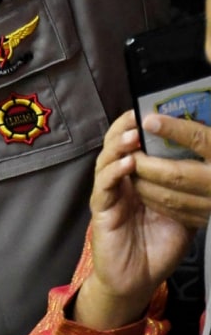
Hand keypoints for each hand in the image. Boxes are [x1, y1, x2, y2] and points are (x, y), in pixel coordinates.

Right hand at [74, 111, 193, 329]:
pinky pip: (105, 186)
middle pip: (115, 144)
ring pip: (107, 160)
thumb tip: (204, 170)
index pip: (133, 143)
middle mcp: (120, 180)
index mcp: (137, 178)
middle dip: (125, 127)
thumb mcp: (180, 213)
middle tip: (138, 113)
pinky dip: (114, 172)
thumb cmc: (158, 246)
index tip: (151, 108)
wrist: (136, 281)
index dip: (138, 125)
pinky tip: (127, 164)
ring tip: (133, 135)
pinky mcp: (101, 209)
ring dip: (119, 146)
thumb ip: (184, 192)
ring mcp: (108, 193)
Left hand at [133, 113, 210, 228]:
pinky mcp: (206, 220)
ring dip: (145, 181)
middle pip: (176, 174)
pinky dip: (154, 198)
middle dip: (147, 163)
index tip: (148, 120)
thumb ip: (198, 131)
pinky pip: (174, 212)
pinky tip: (145, 185)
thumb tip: (167, 114)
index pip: (198, 139)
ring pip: (170, 196)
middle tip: (131, 149)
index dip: (172, 128)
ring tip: (132, 166)